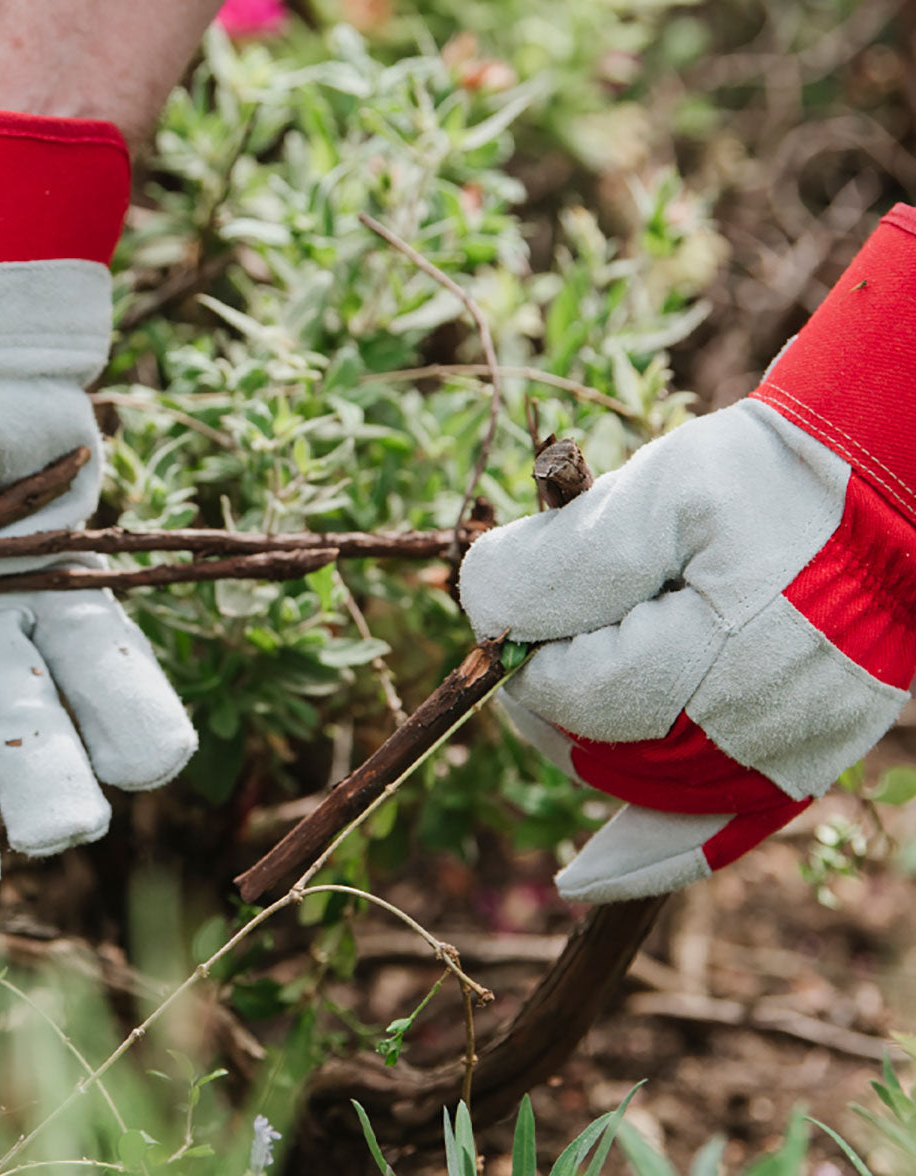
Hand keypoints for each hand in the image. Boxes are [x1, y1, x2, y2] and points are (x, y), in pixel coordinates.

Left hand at [460, 206, 915, 902]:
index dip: (526, 659)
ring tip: (546, 697)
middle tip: (520, 648)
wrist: (879, 491)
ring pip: (642, 792)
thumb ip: (568, 559)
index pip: (580, 691)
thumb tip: (483, 613)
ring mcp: (787, 757)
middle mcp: (761, 727)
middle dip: (541, 700)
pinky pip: (712, 838)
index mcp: (725, 651)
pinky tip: (581, 878)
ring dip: (577, 749)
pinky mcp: (801, 764)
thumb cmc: (764, 481)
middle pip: (602, 749)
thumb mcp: (659, 493)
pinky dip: (641, 856)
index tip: (509, 607)